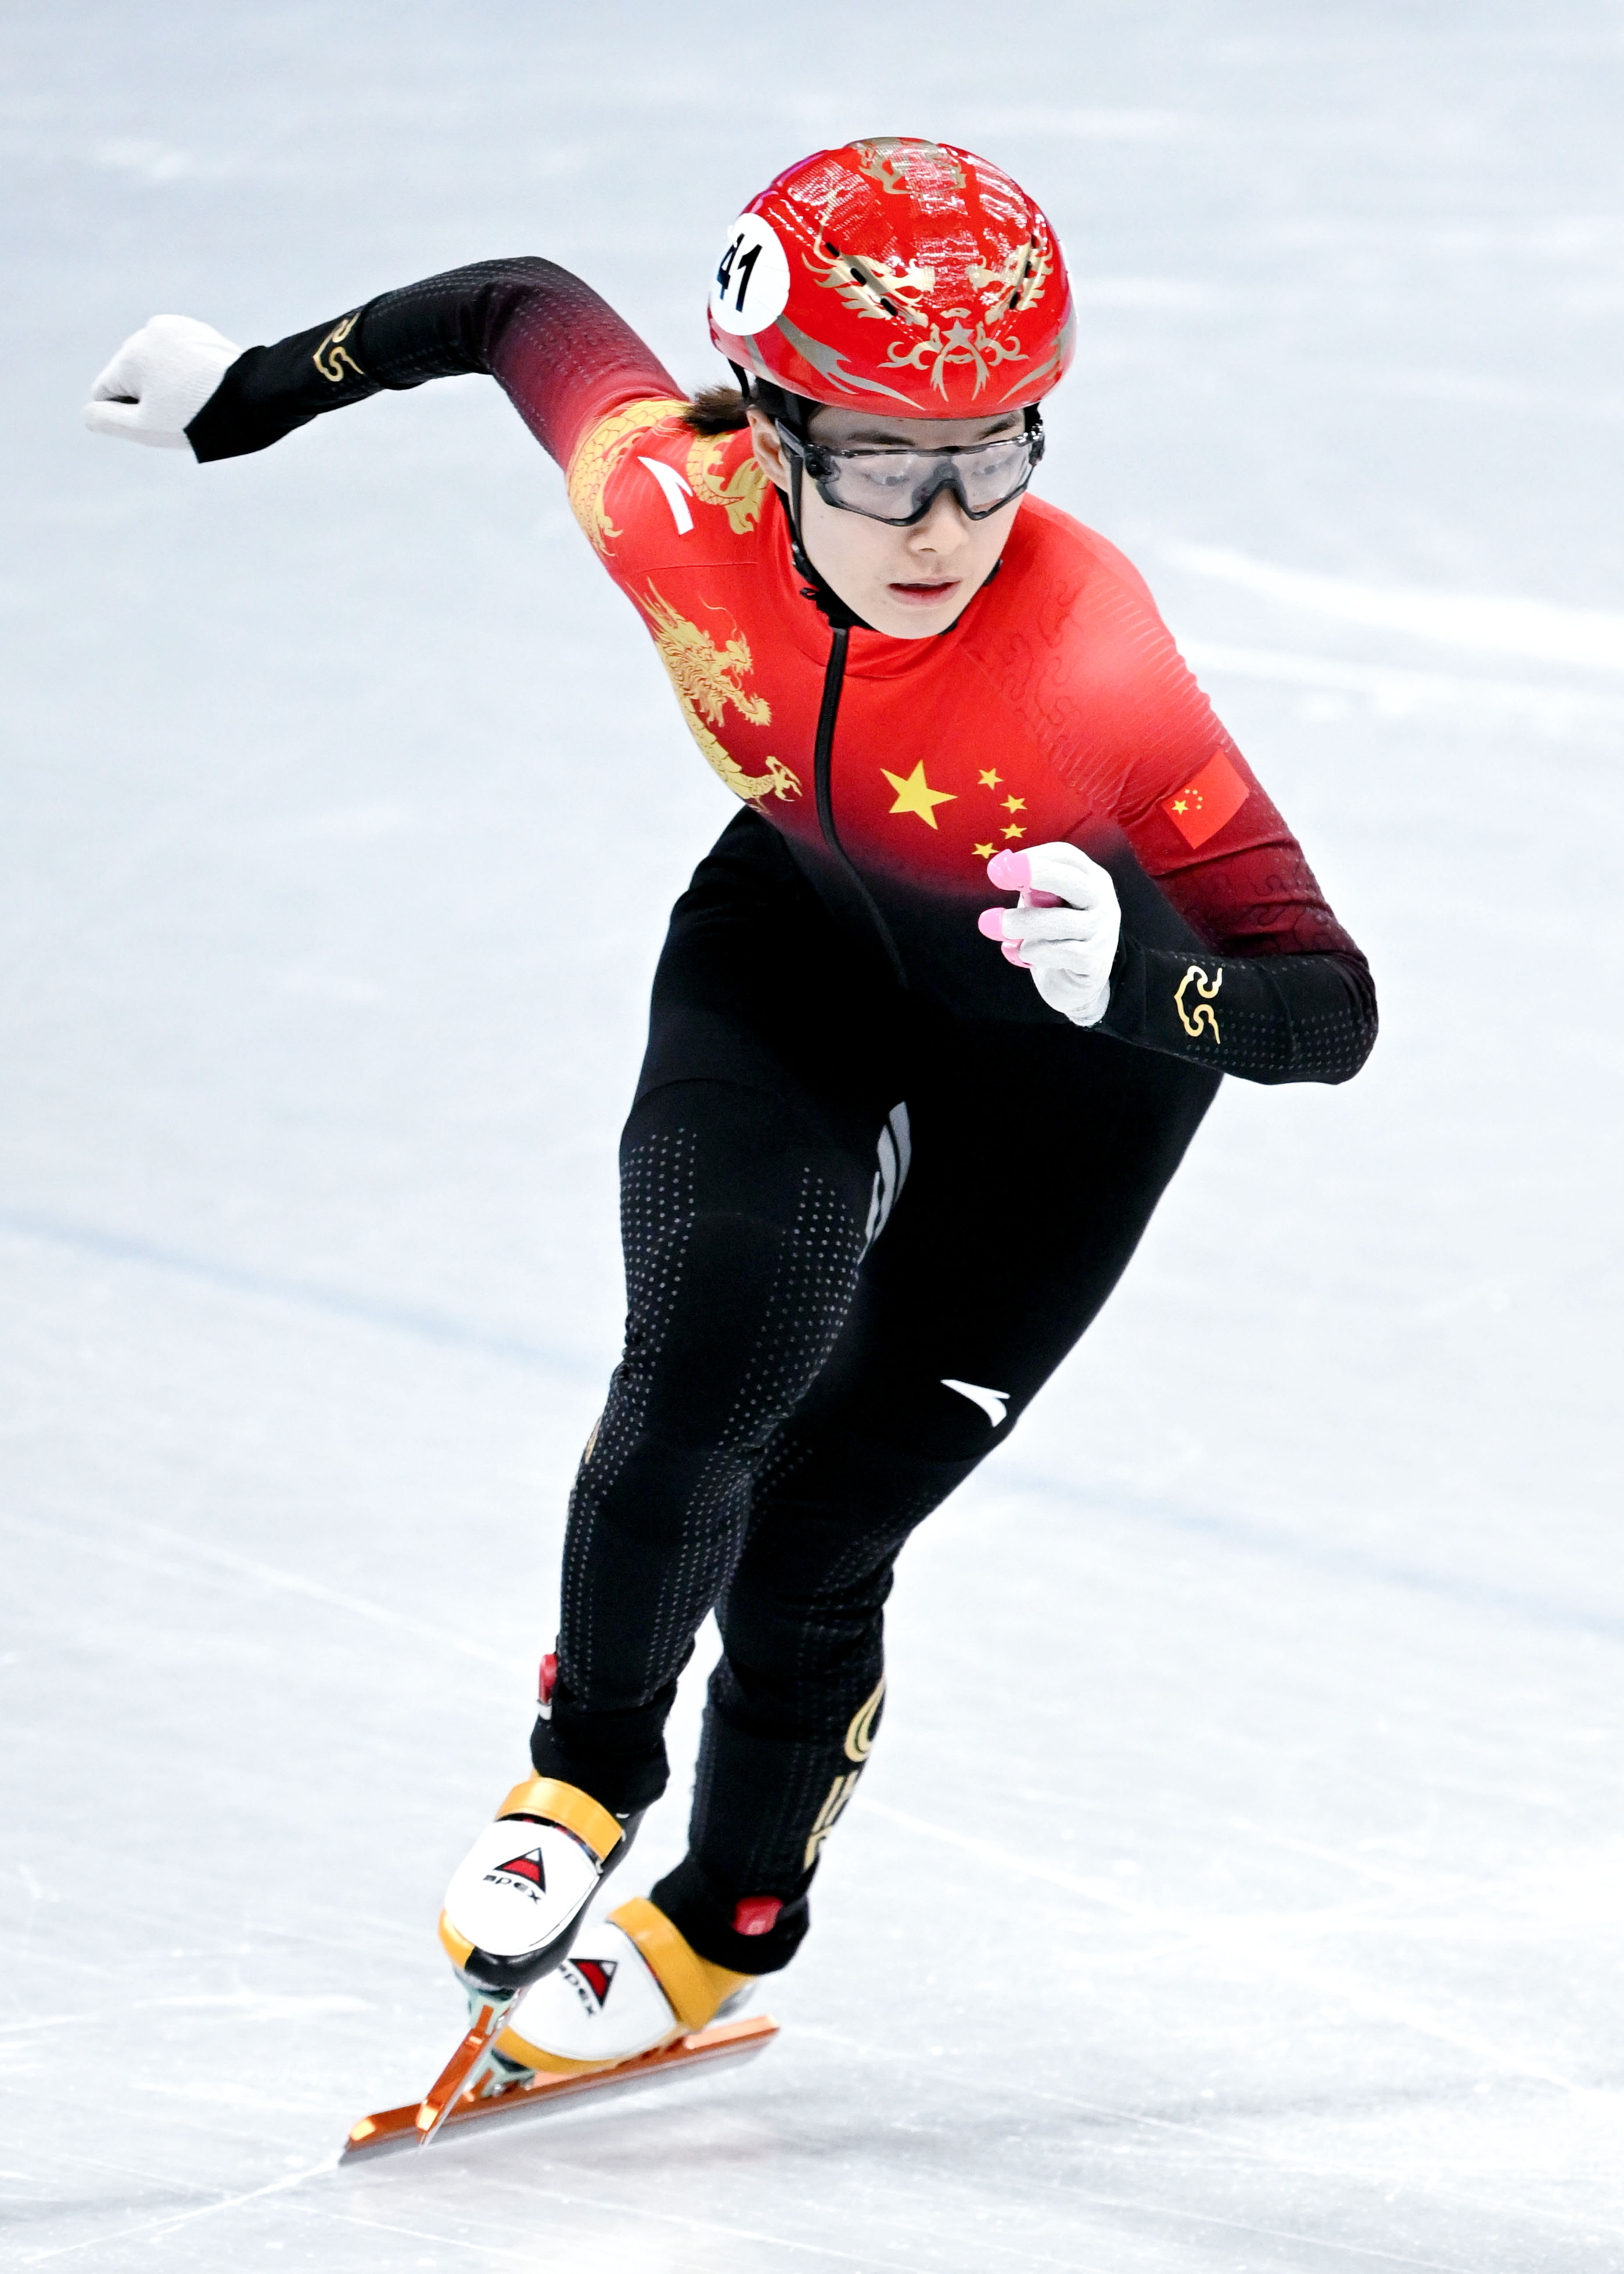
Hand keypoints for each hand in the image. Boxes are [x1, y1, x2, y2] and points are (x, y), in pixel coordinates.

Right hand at [83, 314, 240, 449]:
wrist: (258, 397)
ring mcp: (173, 328)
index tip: (162, 420)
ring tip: (199, 399)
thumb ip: (107, 420)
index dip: (129, 416)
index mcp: (129, 356)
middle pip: (131, 379)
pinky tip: (206, 385)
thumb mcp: (146, 428)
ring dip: (168, 386)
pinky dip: (185, 373)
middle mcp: (146, 333)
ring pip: (155, 368)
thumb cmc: (200, 418)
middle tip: (185, 412)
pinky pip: (176, 357)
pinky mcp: (196, 330)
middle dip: (150, 399)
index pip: (105, 394)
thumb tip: (88, 413)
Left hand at [977, 842, 1121, 1027]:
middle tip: (1003, 875)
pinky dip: (1036, 952)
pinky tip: (1023, 954)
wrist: (1073, 985)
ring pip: (1060, 921)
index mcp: (1091, 880)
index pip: (1067, 857)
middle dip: (1037, 873)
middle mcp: (1102, 902)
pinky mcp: (1095, 963)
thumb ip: (1029, 889)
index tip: (1004, 865)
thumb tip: (1001, 867)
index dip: (1035, 856)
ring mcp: (1102, 933)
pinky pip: (1063, 953)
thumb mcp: (1043, 907)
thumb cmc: (1054, 937)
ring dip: (1022, 923)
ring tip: (995, 925)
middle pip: (1071, 880)